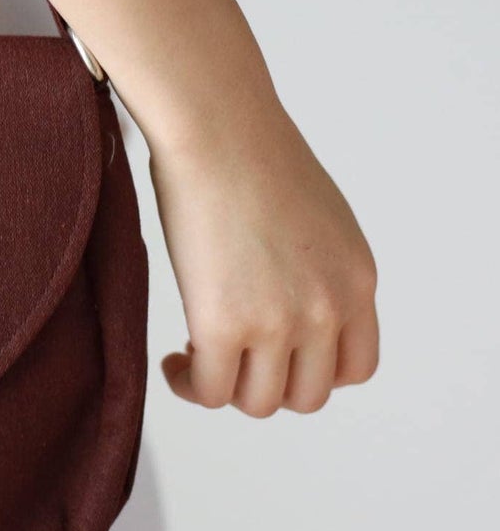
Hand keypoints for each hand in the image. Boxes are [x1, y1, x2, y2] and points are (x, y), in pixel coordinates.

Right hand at [150, 104, 378, 416]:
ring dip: (226, 389)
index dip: (309, 371)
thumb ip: (314, 264)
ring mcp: (279, 322)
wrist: (216, 128)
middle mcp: (329, 309)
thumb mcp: (316, 215)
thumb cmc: (248, 150)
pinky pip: (210, 389)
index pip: (354, 367)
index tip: (273, 352)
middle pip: (307, 395)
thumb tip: (278, 288)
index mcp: (357, 280)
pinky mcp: (224, 324)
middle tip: (229, 355)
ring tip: (195, 359)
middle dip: (266, 383)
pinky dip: (190, 385)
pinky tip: (174, 363)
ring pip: (259, 402)